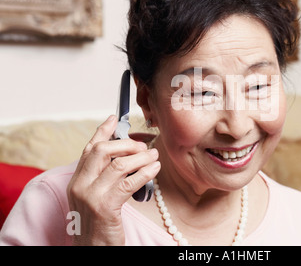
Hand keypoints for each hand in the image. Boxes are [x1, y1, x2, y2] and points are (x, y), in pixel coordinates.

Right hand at [66, 115, 159, 245]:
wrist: (91, 250)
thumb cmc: (98, 224)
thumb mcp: (94, 196)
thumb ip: (103, 176)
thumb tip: (126, 155)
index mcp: (76, 181)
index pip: (88, 149)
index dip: (102, 132)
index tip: (114, 118)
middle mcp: (80, 185)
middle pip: (102, 151)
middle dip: (126, 144)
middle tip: (143, 146)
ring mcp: (91, 196)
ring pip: (119, 164)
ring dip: (141, 157)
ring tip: (155, 156)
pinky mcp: (105, 207)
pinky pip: (129, 182)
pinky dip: (145, 172)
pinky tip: (155, 169)